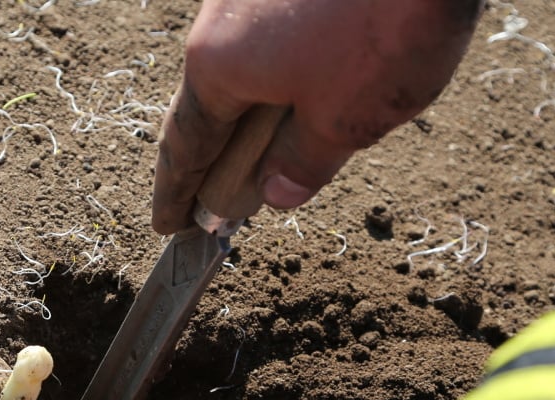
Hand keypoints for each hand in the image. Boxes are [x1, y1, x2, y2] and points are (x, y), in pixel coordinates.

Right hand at [152, 0, 481, 231]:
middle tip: (219, 196)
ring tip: (273, 144)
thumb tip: (275, 192)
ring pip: (241, 63)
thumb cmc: (386, 23)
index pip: (187, 145)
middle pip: (207, 100)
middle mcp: (220, 20)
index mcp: (218, 64)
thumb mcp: (348, 117)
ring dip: (251, 109)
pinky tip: (310, 79)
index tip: (168, 225)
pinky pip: (270, 33)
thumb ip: (304, 161)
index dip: (178, 193)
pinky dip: (279, 70)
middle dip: (213, 154)